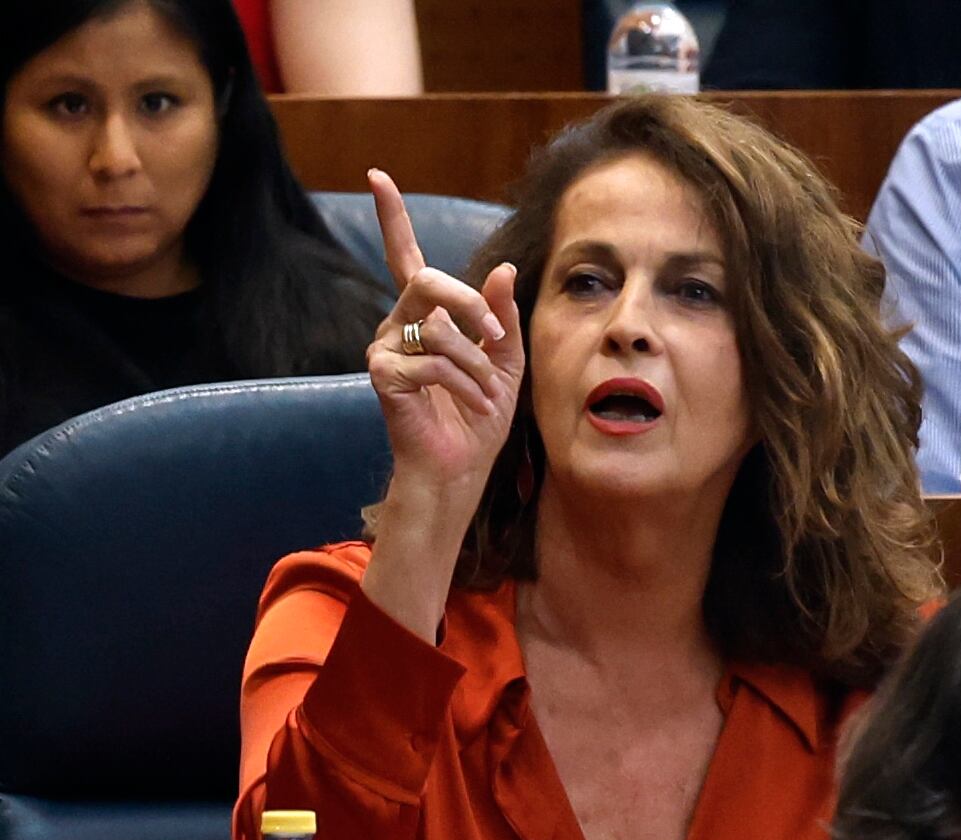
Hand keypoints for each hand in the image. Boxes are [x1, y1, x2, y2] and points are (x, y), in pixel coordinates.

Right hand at [365, 169, 524, 490]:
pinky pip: (431, 362)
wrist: (462, 465)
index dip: (391, 217)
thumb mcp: (506, 358)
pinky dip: (463, 384)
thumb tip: (502, 269)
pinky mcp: (382, 375)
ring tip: (487, 396)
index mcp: (425, 314)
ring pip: (437, 328)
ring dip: (477, 364)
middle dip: (469, 304)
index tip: (377, 176)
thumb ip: (502, 314)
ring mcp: (384, 348)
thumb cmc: (480, 415)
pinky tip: (472, 406)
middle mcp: (397, 324)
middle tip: (496, 336)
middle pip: (426, 281)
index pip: (404, 256)